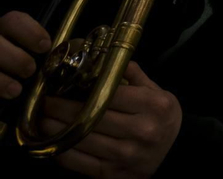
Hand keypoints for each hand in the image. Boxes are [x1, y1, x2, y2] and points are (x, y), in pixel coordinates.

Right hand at [0, 9, 49, 98]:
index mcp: (5, 27)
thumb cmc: (24, 60)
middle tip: (30, 70)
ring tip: (16, 90)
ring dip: (1, 79)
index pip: (14, 20)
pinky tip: (7, 95)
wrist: (8, 71)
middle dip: (15, 57)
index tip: (45, 46)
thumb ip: (43, 47)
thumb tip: (75, 48)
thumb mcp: (31, 49)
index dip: (30, 32)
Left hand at [39, 62, 180, 177]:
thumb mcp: (158, 92)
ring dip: (55, 129)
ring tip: (43, 119)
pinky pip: (78, 162)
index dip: (81, 90)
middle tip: (46, 103)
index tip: (62, 86)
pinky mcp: (112, 173)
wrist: (174, 153)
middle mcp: (142, 130)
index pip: (110, 94)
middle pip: (92, 117)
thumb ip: (134, 76)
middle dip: (61, 109)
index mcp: (153, 106)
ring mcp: (126, 155)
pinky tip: (54, 140)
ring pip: (81, 139)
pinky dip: (61, 151)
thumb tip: (106, 58)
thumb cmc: (162, 119)